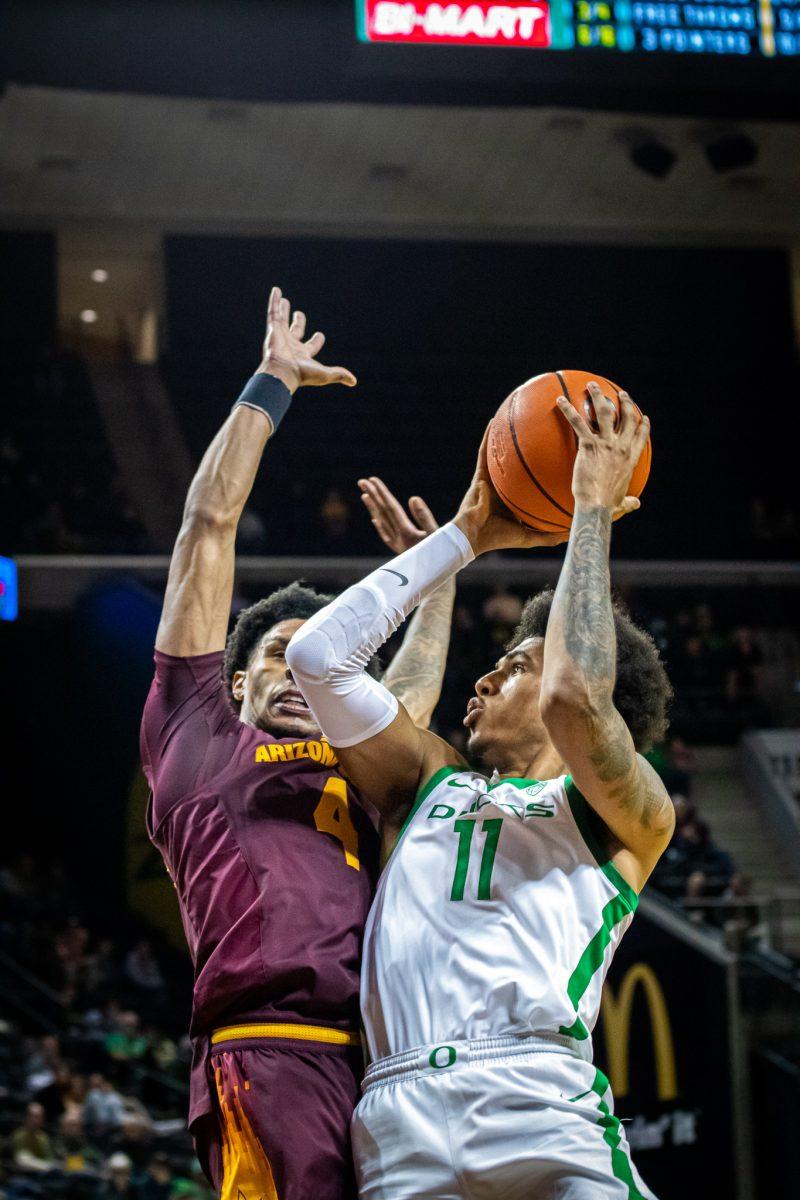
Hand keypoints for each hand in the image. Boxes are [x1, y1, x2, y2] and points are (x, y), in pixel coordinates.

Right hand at [258, 286, 356, 393]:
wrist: (281, 373)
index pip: (311, 345)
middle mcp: (291, 345)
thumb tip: (354, 381)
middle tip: (299, 313)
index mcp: (302, 354)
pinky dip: (273, 301)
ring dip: (282, 309)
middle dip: (298, 322)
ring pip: (281, 319)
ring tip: (283, 299)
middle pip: (295, 330)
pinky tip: (276, 290)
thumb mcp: (324, 375)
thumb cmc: (302, 375)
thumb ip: (339, 374)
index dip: (317, 340)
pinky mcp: (272, 329)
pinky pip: (273, 312)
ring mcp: (280, 336)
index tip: (320, 335)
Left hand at [358, 477, 438, 552]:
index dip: (381, 493)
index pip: (391, 508)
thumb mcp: (437, 534)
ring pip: (382, 522)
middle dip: (373, 495)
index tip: (372, 480)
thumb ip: (424, 516)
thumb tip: (412, 497)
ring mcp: (398, 545)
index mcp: (406, 533)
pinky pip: (386, 535)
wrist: (441, 583)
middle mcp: (398, 538)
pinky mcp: (401, 550)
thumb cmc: (444, 558)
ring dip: (373, 508)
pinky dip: (379, 525)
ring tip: (364, 495)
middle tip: (362, 481)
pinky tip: (375, 519)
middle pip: (383, 512)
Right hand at [453, 427, 568, 555]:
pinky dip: (488, 437)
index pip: (533, 481)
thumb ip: (550, 535)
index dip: (545, 469)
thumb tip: (572, 533)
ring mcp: (492, 478)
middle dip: (531, 447)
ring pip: (502, 452)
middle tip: (547, 429)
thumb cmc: (499, 538)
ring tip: (519, 416)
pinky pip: (485, 451)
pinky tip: (494, 421)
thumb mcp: (530, 537)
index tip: (561, 456)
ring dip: (507, 435)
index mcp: (516, 497)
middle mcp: (505, 484)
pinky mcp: (480, 474)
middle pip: (521, 462)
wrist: (474, 537)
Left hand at [556, 382, 649, 514]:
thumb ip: (629, 502)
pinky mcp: (589, 444)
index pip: (641, 436)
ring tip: (593, 385)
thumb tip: (635, 504)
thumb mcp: (622, 503)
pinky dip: (568, 410)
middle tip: (621, 394)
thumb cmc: (607, 507)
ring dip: (599, 396)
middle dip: (625, 403)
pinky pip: (577, 423)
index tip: (643, 416)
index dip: (643, 425)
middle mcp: (621, 446)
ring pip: (605, 412)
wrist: (596, 505)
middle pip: (627, 418)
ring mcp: (606, 443)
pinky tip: (559, 400)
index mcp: (631, 459)